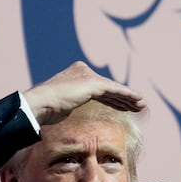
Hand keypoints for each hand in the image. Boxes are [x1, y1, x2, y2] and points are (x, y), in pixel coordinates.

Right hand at [23, 61, 145, 125]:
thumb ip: (69, 103)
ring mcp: (88, 76)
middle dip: (123, 98)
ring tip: (141, 106)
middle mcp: (83, 71)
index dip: (113, 98)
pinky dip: (128, 95)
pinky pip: (115, 89)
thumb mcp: (60, 105)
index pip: (99, 87)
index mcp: (75, 75)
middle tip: (136, 106)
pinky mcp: (93, 83)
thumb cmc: (44, 109)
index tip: (124, 106)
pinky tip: (139, 100)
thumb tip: (64, 110)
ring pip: (113, 89)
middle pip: (108, 88)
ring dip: (129, 98)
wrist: (39, 104)